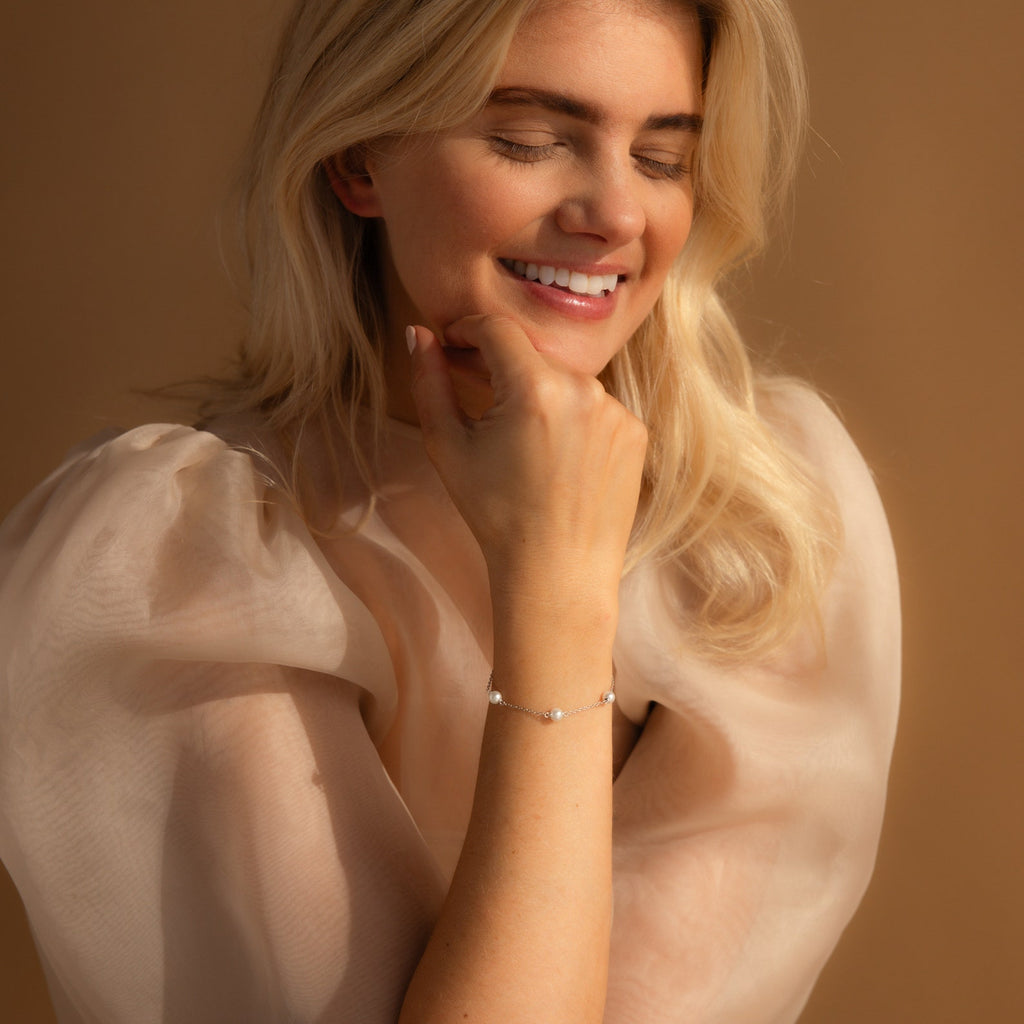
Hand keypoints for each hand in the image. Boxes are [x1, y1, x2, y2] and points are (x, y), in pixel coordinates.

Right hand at [407, 316, 647, 599]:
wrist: (558, 573)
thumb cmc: (496, 515)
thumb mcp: (449, 447)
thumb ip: (430, 382)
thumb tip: (419, 334)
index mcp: (535, 388)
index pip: (497, 329)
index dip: (468, 328)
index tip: (453, 342)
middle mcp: (584, 389)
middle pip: (532, 355)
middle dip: (501, 363)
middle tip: (474, 383)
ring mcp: (616, 411)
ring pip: (564, 381)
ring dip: (538, 392)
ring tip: (517, 436)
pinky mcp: (634, 432)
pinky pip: (595, 407)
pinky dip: (571, 418)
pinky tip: (554, 457)